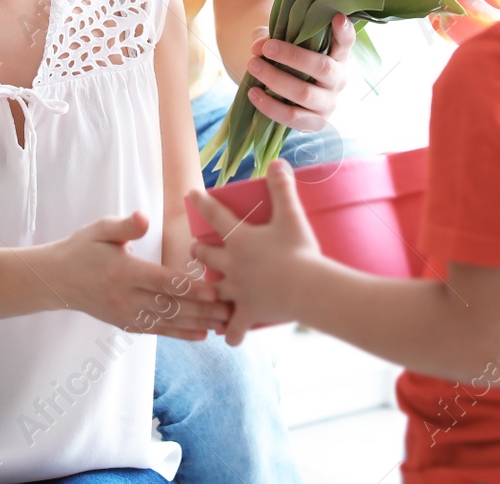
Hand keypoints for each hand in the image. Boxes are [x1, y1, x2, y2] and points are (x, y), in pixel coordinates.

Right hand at [44, 211, 232, 339]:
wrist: (58, 280)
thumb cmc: (83, 249)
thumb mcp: (100, 229)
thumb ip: (125, 225)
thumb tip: (143, 218)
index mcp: (123, 272)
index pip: (161, 282)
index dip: (189, 288)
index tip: (214, 290)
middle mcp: (126, 298)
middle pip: (170, 306)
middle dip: (203, 309)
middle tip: (231, 310)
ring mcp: (126, 315)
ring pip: (168, 322)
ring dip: (198, 323)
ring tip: (224, 324)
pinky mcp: (126, 325)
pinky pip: (158, 331)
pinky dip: (180, 334)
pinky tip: (201, 334)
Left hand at [188, 160, 322, 345]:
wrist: (309, 288)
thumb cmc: (300, 250)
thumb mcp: (292, 216)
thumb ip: (283, 188)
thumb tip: (278, 162)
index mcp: (239, 239)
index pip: (215, 215)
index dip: (202, 203)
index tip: (190, 194)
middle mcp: (232, 265)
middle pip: (204, 256)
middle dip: (199, 251)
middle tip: (197, 249)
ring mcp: (238, 291)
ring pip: (212, 290)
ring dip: (207, 289)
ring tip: (206, 289)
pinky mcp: (249, 312)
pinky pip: (234, 327)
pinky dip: (231, 333)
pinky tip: (228, 337)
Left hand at [245, 11, 354, 131]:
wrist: (289, 94)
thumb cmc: (289, 61)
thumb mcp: (282, 44)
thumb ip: (271, 39)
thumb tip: (258, 46)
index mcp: (338, 56)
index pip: (346, 42)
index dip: (344, 31)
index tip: (337, 17)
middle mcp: (338, 79)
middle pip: (322, 68)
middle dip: (292, 56)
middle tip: (266, 48)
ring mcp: (328, 103)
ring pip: (304, 93)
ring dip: (275, 79)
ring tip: (252, 65)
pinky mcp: (315, 122)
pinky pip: (292, 116)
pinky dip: (270, 106)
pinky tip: (253, 92)